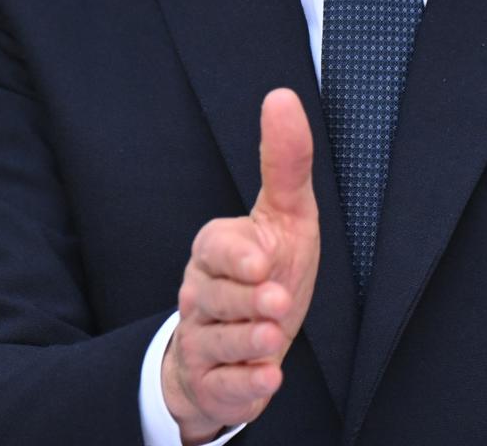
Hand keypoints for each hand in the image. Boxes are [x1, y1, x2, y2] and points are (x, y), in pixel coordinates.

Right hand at [163, 88, 319, 443]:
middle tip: (276, 303)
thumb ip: (284, 162)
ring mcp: (203, 340)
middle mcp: (200, 293)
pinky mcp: (213, 383)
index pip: (214, 246)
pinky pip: (221, 388)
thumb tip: (282, 97)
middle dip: (244, 302)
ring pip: (215, 343)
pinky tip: (267, 381)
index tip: (263, 260)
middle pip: (212, 297)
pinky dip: (244, 387)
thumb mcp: (286, 214)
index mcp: (216, 250)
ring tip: (273, 342)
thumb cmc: (268, 268)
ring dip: (246, 344)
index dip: (237, 255)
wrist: (248, 341)